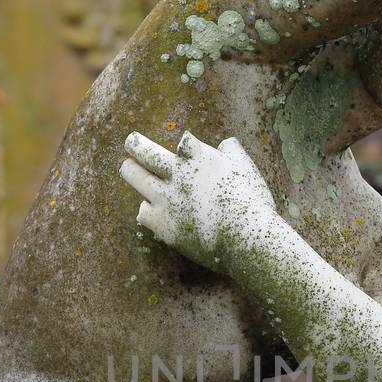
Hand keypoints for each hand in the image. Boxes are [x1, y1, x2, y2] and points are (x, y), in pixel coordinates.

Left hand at [120, 131, 275, 273]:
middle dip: (135, 144)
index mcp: (199, 157)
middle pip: (143, 150)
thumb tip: (225, 143)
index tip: (183, 146)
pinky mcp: (162, 224)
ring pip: (133, 175)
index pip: (184, 142)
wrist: (247, 240)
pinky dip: (147, 210)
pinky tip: (150, 209)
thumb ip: (233, 152)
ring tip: (129, 168)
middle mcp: (177, 174)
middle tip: (131, 142)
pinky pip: (142, 212)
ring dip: (131, 170)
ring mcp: (166, 198)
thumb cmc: (252, 204)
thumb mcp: (248, 170)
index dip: (184, 145)